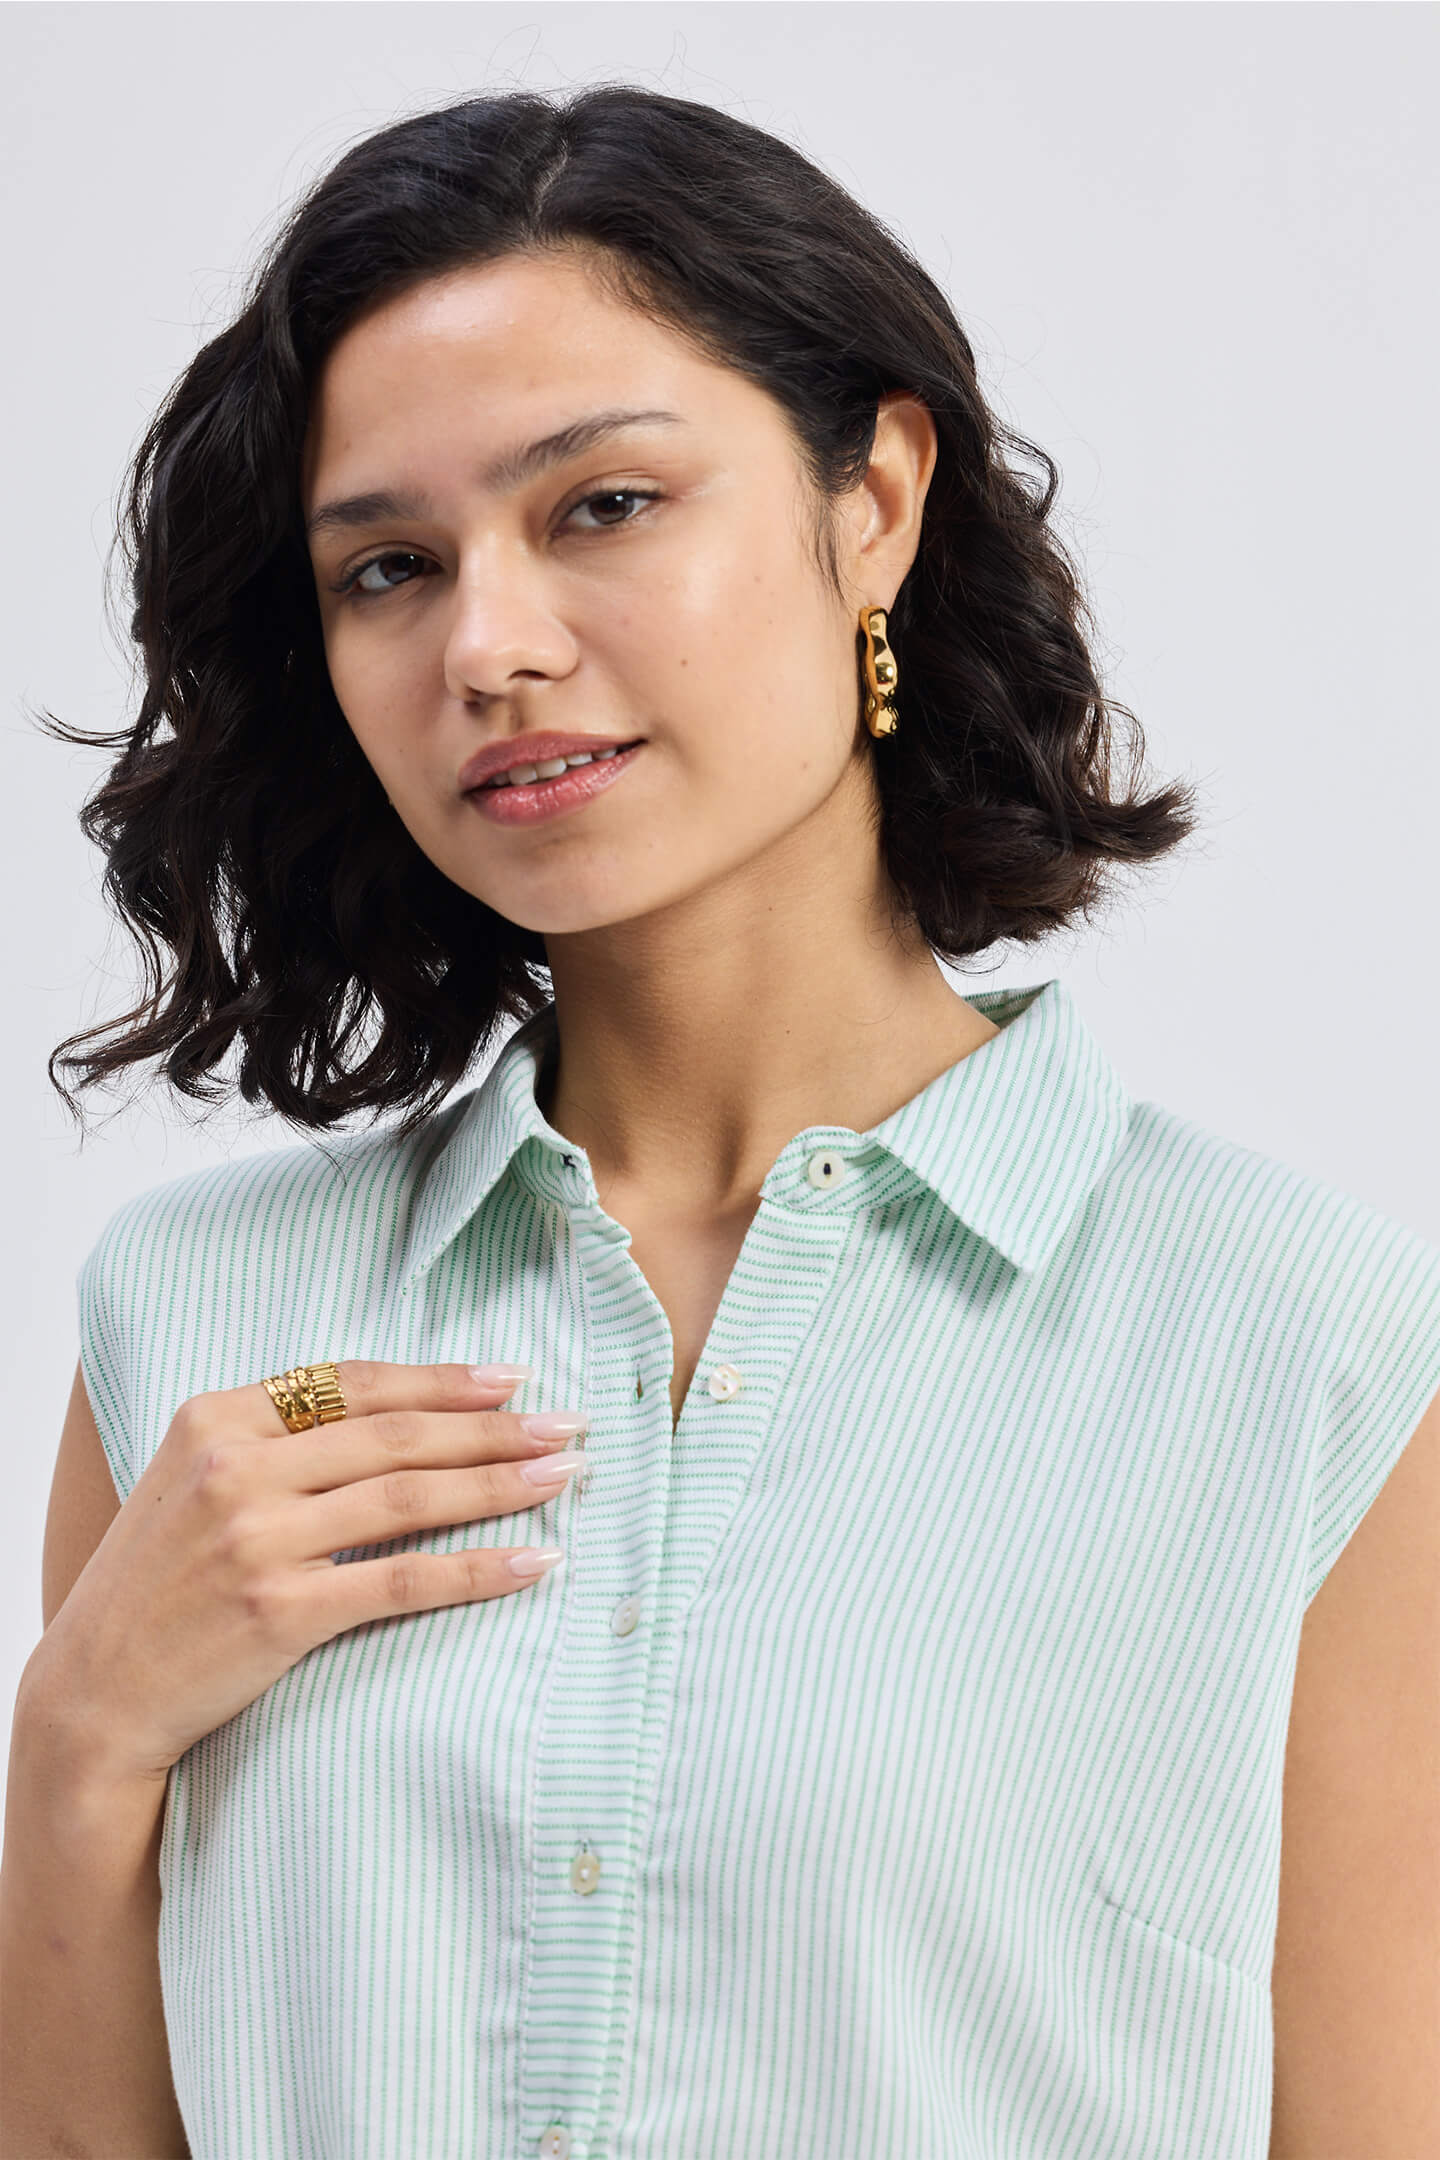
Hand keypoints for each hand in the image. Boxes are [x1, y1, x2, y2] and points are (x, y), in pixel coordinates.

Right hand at [26, 1361, 584, 1781]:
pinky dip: (477, 1569)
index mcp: (215, 1419)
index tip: (510, 1379)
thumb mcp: (190, 1480)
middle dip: (494, 1427)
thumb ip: (272, 1439)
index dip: (440, 1381)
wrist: (93, 1693)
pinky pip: (403, 1581)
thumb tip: (394, 1415)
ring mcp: (257, 1540)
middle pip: (396, 1436)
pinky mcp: (280, 1611)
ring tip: (564, 1475)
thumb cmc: (154, 1584)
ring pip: (410, 1498)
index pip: (353, 1384)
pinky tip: (533, 1561)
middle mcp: (236, 1469)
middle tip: (566, 1424)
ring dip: (501, 1484)